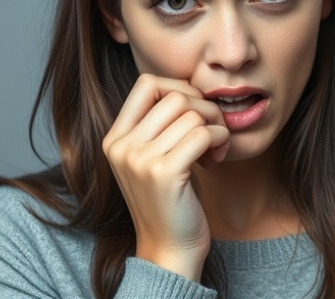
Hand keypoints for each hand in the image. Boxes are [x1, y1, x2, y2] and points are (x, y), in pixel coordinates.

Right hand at [101, 74, 230, 280]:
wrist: (170, 250)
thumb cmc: (170, 202)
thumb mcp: (152, 159)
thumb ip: (158, 126)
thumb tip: (189, 87)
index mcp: (115, 139)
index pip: (147, 83)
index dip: (180, 88)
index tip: (196, 112)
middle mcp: (122, 147)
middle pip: (174, 95)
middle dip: (204, 108)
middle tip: (213, 133)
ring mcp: (139, 160)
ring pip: (192, 114)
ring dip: (216, 127)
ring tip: (215, 150)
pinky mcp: (164, 173)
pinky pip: (203, 134)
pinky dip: (220, 140)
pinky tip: (217, 158)